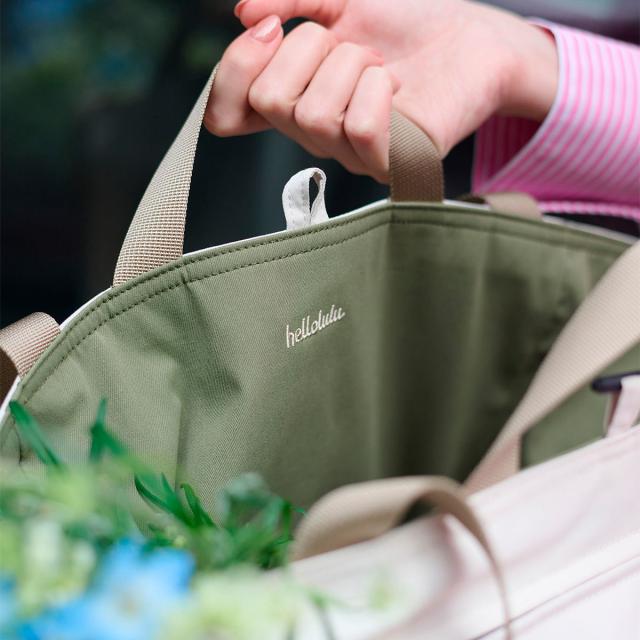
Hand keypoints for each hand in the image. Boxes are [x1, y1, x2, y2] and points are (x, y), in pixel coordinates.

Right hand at [205, 0, 557, 183]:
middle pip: (270, 101)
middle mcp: (312, 135)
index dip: (233, 72)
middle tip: (351, 44)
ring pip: (312, 115)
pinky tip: (394, 88)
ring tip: (380, 65)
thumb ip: (289, 1)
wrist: (470, 38)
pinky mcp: (387, 164)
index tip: (269, 28)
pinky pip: (356, 128)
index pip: (226, 115)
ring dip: (350, 64)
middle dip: (310, 48)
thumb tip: (243, 13)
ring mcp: (348, 155)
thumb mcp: (339, 1)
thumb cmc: (404, 26)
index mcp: (292, 100)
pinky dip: (376, 90)